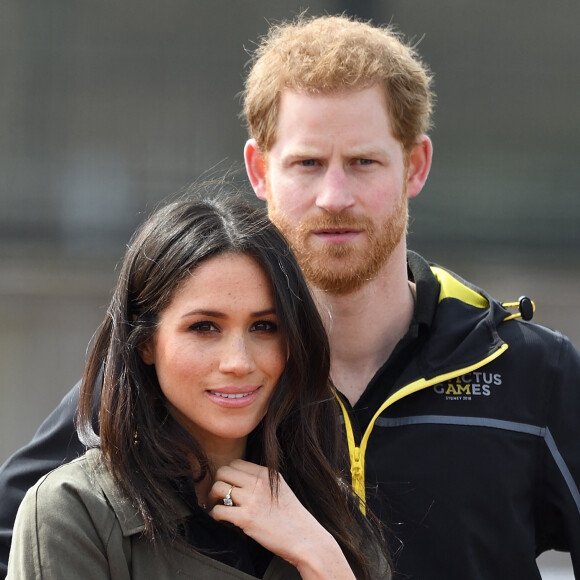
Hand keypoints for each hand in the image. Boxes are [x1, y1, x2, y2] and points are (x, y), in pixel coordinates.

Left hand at [209, 459, 355, 578]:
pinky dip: (215, 516)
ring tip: (218, 508)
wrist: (305, 539)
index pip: (236, 463)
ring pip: (218, 488)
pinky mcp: (246, 519)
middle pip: (223, 471)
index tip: (228, 485)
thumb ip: (262, 481)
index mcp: (267, 474)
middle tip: (219, 497)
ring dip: (213, 499)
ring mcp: (252, 500)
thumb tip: (239, 480)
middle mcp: (259, 483)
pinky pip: (219, 511)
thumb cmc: (293, 517)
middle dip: (218, 483)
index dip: (228, 474)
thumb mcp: (279, 488)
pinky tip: (221, 520)